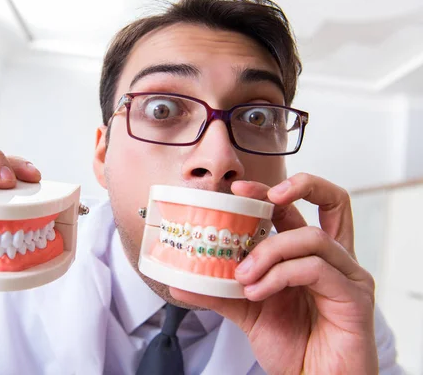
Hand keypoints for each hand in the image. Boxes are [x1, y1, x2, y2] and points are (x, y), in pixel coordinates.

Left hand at [170, 173, 376, 373]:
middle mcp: (334, 258)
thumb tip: (179, 282)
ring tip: (243, 276)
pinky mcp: (354, 297)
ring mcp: (348, 275)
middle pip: (332, 200)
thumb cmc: (292, 346)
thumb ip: (219, 291)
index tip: (237, 189)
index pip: (299, 208)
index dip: (273, 190)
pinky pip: (315, 269)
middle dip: (295, 187)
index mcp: (310, 255)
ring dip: (269, 251)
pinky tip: (259, 292)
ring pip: (311, 237)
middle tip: (253, 197)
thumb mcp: (248, 311)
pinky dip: (280, 275)